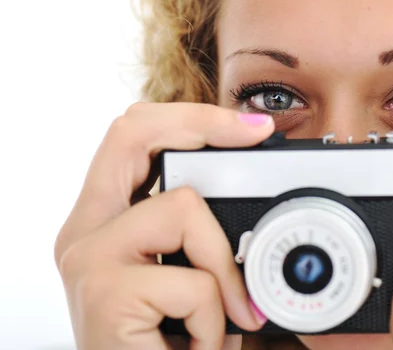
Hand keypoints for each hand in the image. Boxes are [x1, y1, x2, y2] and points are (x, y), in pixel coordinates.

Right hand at [54, 103, 273, 349]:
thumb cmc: (171, 348)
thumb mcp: (189, 280)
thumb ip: (201, 236)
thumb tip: (258, 199)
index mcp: (107, 222)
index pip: (133, 136)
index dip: (191, 115)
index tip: (252, 125)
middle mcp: (85, 233)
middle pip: (131, 132)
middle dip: (202, 122)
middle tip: (257, 135)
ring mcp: (88, 261)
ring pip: (184, 206)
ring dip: (225, 268)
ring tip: (224, 317)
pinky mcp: (102, 296)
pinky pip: (190, 280)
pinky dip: (214, 319)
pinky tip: (198, 346)